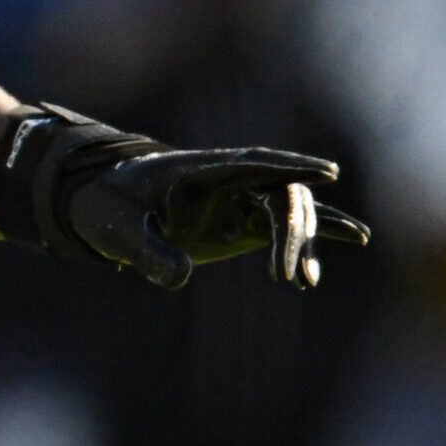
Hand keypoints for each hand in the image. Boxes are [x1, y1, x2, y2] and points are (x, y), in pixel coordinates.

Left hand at [0, 104, 368, 290]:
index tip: (327, 173)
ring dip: (303, 243)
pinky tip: (348, 245)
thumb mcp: (116, 230)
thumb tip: (182, 278)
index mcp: (199, 169)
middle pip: (280, 192)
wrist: (97, 207)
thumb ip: (146, 252)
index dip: (291, 167)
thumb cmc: (104, 207)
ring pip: (288, 213)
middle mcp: (226, 181)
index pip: (255, 162)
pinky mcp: (239, 225)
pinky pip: (283, 230)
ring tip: (305, 283)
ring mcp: (236, 201)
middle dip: (294, 230)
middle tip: (289, 278)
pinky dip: (310, 240)